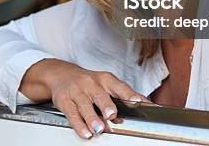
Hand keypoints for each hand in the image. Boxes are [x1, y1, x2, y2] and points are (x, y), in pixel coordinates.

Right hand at [20, 59, 149, 138]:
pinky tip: (85, 132)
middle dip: (106, 104)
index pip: (119, 86)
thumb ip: (124, 94)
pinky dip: (79, 124)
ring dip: (92, 118)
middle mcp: (90, 83)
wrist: (61, 75)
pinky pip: (72, 114)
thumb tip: (147, 103)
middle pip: (99, 94)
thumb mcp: (106, 84)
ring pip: (84, 105)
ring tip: (98, 129)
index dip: (128, 94)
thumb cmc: (89, 83)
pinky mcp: (64, 100)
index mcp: (105, 79)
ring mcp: (76, 91)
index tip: (137, 101)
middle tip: (111, 114)